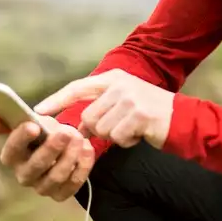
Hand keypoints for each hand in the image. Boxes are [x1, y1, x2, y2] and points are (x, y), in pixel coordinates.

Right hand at [0, 110, 94, 201]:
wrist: (63, 146)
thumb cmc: (41, 132)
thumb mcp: (26, 121)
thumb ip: (6, 118)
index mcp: (11, 156)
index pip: (11, 150)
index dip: (20, 138)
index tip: (34, 126)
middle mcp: (24, 175)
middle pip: (36, 166)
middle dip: (52, 148)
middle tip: (67, 132)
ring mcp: (42, 187)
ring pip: (56, 176)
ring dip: (70, 156)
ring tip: (80, 138)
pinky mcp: (60, 194)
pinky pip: (73, 184)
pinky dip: (82, 166)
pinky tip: (87, 149)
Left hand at [34, 70, 173, 148]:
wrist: (183, 119)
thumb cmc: (150, 115)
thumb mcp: (125, 100)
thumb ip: (101, 107)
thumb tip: (77, 127)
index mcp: (114, 78)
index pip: (78, 87)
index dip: (57, 100)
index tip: (38, 110)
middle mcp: (120, 85)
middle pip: (88, 117)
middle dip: (98, 130)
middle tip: (119, 128)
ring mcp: (130, 99)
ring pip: (101, 130)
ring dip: (115, 136)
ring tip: (132, 129)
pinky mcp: (138, 115)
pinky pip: (117, 137)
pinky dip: (127, 142)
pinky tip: (139, 135)